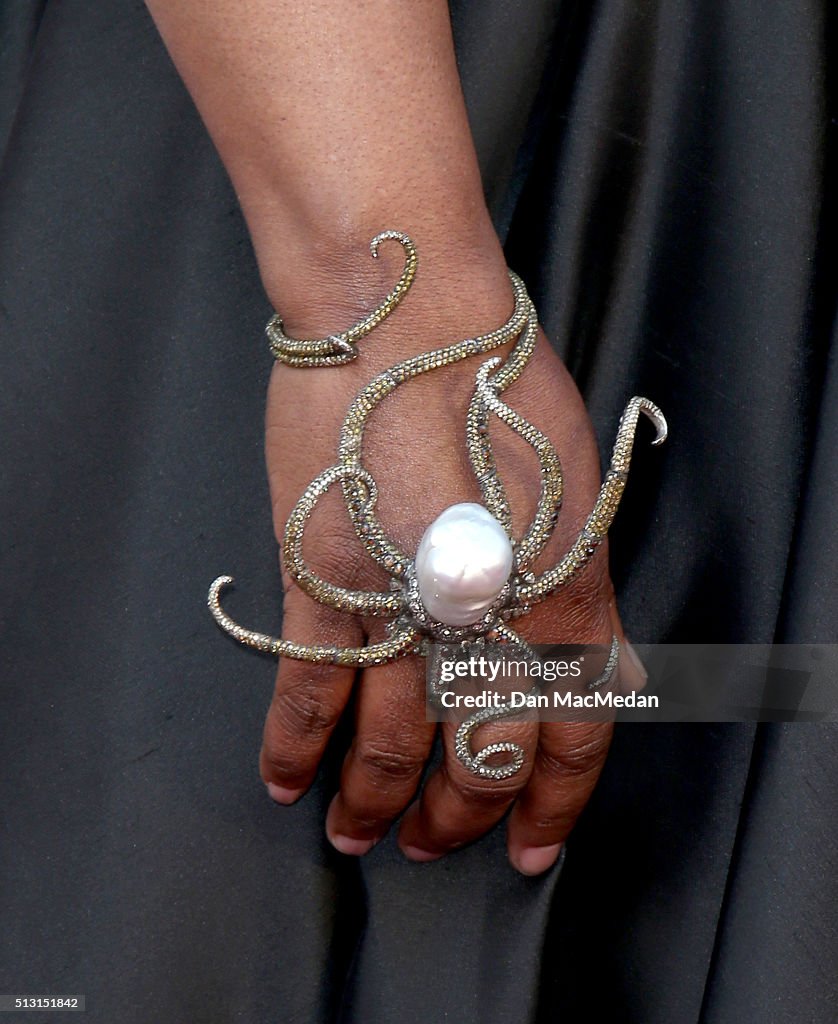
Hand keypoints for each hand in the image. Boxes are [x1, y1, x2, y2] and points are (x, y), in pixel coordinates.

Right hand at [258, 272, 643, 874]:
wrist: (408, 315)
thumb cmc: (495, 380)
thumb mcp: (574, 488)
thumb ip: (574, 581)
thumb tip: (578, 651)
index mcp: (565, 588)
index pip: (574, 732)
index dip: (553, 803)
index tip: (529, 843)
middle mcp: (487, 612)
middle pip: (477, 752)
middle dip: (457, 813)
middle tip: (433, 840)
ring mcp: (399, 599)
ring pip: (388, 742)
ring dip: (372, 800)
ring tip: (357, 835)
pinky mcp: (320, 576)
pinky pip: (305, 687)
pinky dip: (293, 746)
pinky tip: (285, 781)